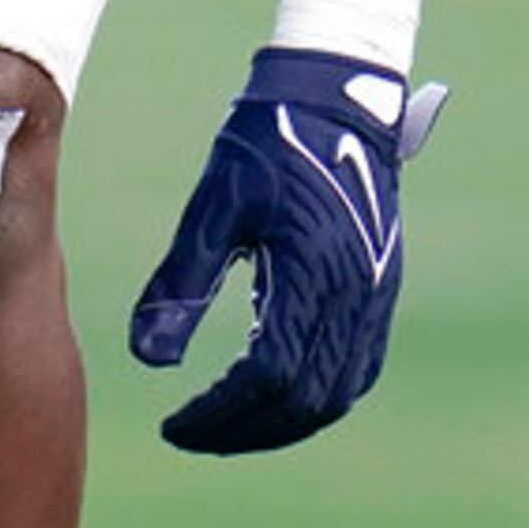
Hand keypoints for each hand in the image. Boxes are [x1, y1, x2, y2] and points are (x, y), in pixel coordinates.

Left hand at [128, 45, 449, 453]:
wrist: (334, 95)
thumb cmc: (267, 141)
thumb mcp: (215, 206)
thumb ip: (182, 283)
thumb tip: (147, 359)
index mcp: (312, 275)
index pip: (268, 378)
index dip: (220, 413)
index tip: (174, 424)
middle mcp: (354, 295)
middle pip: (308, 400)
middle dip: (248, 429)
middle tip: (194, 432)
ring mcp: (375, 294)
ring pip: (338, 392)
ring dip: (285, 421)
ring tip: (230, 424)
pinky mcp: (381, 287)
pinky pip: (359, 367)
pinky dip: (320, 394)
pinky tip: (280, 395)